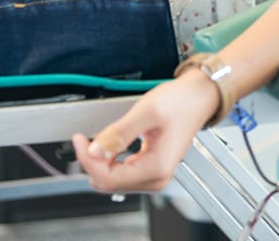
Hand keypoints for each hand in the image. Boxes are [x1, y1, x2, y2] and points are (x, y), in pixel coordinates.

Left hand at [73, 71, 216, 192]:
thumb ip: (118, 133)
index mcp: (156, 167)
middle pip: (109, 182)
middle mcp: (157, 177)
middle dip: (92, 162)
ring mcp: (155, 174)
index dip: (87, 160)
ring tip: (93, 141)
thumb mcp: (146, 112)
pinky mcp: (152, 168)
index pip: (108, 178)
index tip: (79, 140)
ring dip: (100, 163)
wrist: (199, 97)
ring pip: (113, 180)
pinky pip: (122, 173)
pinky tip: (107, 147)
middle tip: (83, 139)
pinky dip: (109, 162)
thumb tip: (94, 150)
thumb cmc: (181, 102)